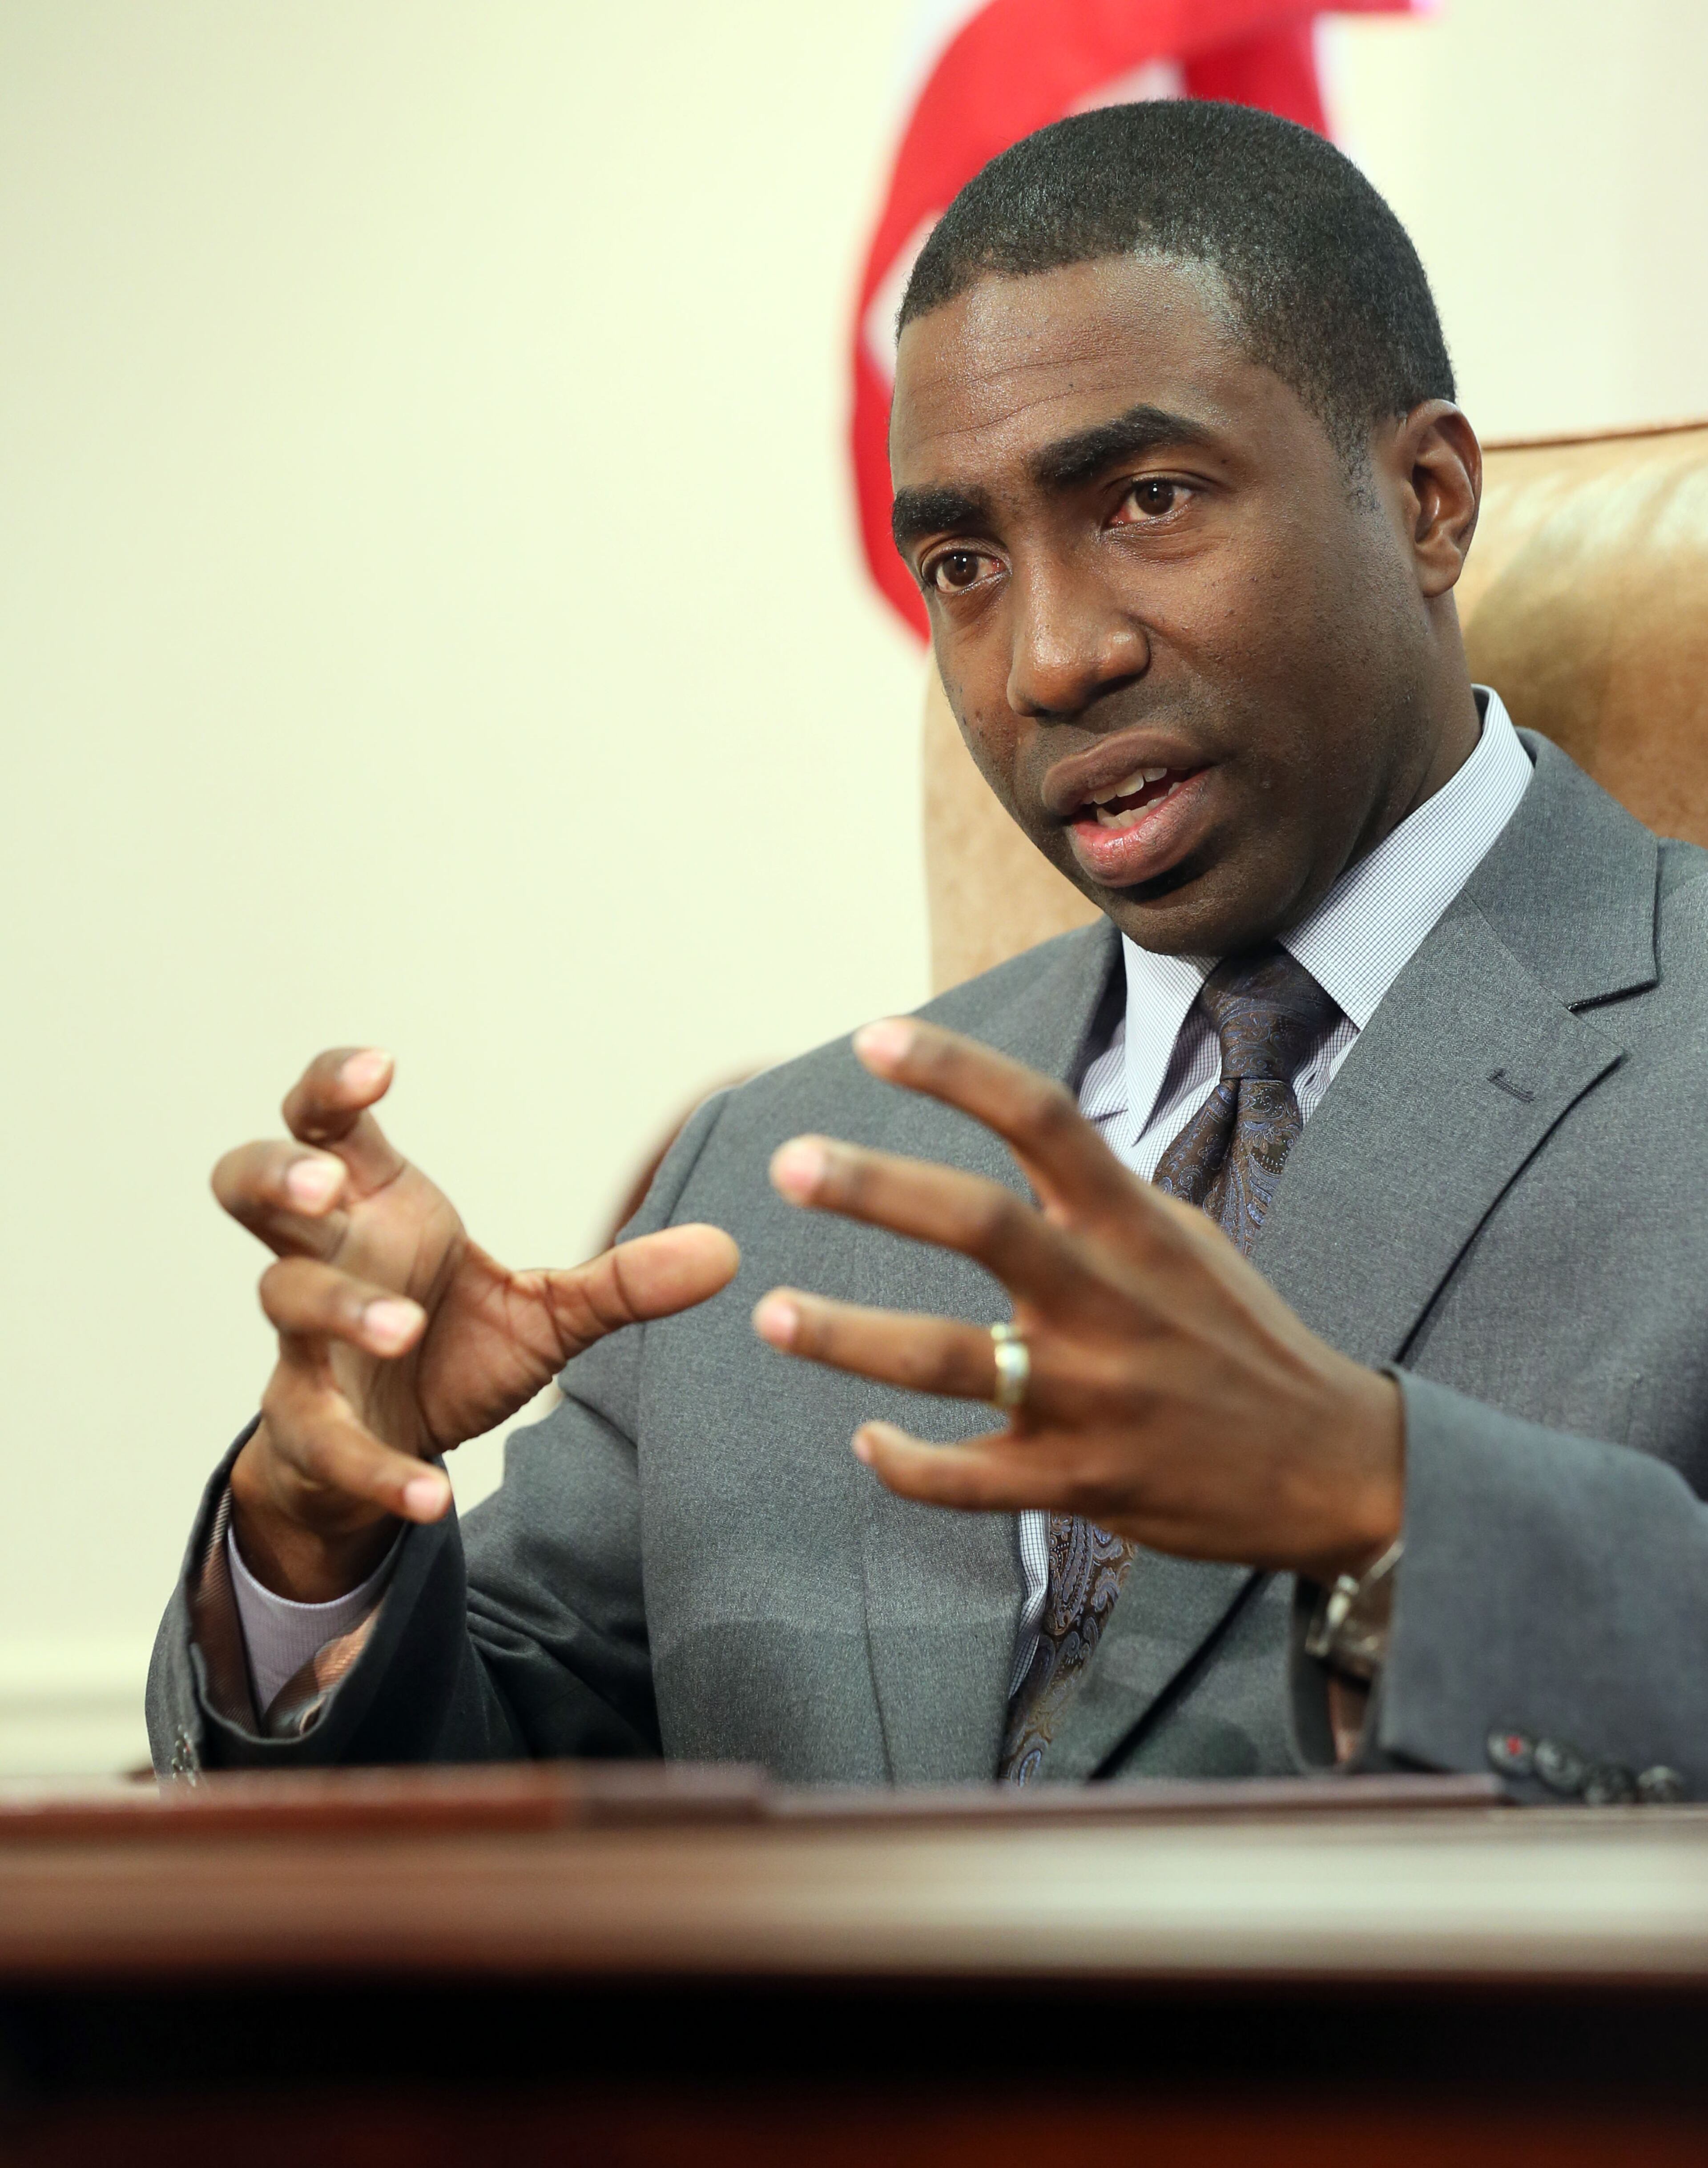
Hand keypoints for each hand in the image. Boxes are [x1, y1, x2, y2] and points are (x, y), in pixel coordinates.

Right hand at [216, 1048, 737, 1599]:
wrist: (390, 1457)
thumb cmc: (449, 1350)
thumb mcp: (545, 1314)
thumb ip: (624, 1282)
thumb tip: (728, 1249)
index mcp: (374, 1208)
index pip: (325, 1122)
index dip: (333, 1086)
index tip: (381, 1070)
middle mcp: (324, 1258)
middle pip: (251, 1185)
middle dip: (279, 1175)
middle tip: (327, 1186)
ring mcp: (302, 1340)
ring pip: (283, 1298)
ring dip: (338, 1308)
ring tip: (400, 1328)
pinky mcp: (306, 1424)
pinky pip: (324, 1439)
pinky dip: (378, 1469)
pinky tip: (432, 1496)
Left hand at [751, 1019, 1400, 1580]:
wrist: (1333, 1469)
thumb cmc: (1240, 1340)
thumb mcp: (1183, 1244)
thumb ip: (1098, 1196)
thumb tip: (1019, 1133)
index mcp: (1134, 1226)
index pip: (1042, 1118)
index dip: (954, 1070)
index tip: (871, 1036)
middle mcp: (1109, 1299)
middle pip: (981, 1222)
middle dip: (876, 1189)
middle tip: (788, 1162)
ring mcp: (1094, 1395)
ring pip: (949, 1358)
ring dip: (849, 1338)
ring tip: (771, 1313)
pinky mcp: (1081, 1482)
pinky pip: (968, 1479)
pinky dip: (906, 1462)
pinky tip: (868, 1441)